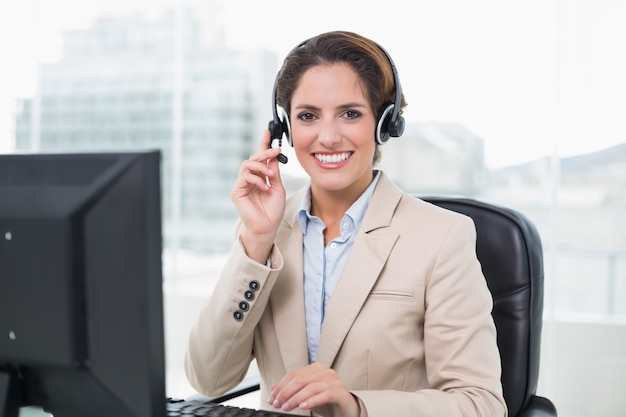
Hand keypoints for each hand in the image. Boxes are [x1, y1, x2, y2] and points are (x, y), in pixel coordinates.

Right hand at [230, 130, 285, 262]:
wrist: (268, 227)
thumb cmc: (273, 210)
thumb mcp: (278, 187)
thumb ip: (274, 172)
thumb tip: (274, 156)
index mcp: (260, 177)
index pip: (260, 157)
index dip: (263, 144)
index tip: (268, 132)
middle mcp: (250, 179)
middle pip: (254, 158)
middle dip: (265, 152)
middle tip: (276, 151)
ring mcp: (242, 185)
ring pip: (247, 165)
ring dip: (261, 166)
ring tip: (271, 175)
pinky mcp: (237, 192)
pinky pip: (245, 177)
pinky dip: (257, 180)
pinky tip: (265, 187)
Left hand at [268, 363, 360, 416]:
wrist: (347, 411)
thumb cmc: (327, 402)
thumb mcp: (306, 395)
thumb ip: (292, 390)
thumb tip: (274, 388)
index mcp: (316, 369)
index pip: (294, 375)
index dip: (281, 386)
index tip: (272, 398)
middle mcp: (325, 372)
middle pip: (300, 379)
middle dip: (285, 392)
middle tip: (277, 404)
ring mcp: (334, 381)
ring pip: (310, 387)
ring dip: (295, 398)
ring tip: (286, 407)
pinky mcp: (340, 392)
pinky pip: (324, 395)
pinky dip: (312, 401)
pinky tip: (303, 407)